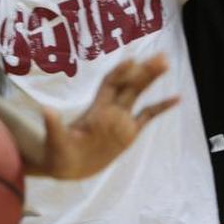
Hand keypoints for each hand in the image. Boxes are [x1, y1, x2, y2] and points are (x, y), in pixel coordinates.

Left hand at [39, 54, 178, 178]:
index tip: (131, 62)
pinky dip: (161, 107)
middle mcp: (110, 111)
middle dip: (143, 71)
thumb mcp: (54, 140)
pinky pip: (148, 116)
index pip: (109, 85)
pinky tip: (177, 97)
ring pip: (139, 94)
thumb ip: (53, 126)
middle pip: (129, 85)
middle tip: (161, 56)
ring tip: (166, 63)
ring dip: (151, 79)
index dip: (119, 73)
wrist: (64, 167)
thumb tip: (46, 110)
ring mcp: (121, 121)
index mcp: (95, 110)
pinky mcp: (128, 134)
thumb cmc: (57, 152)